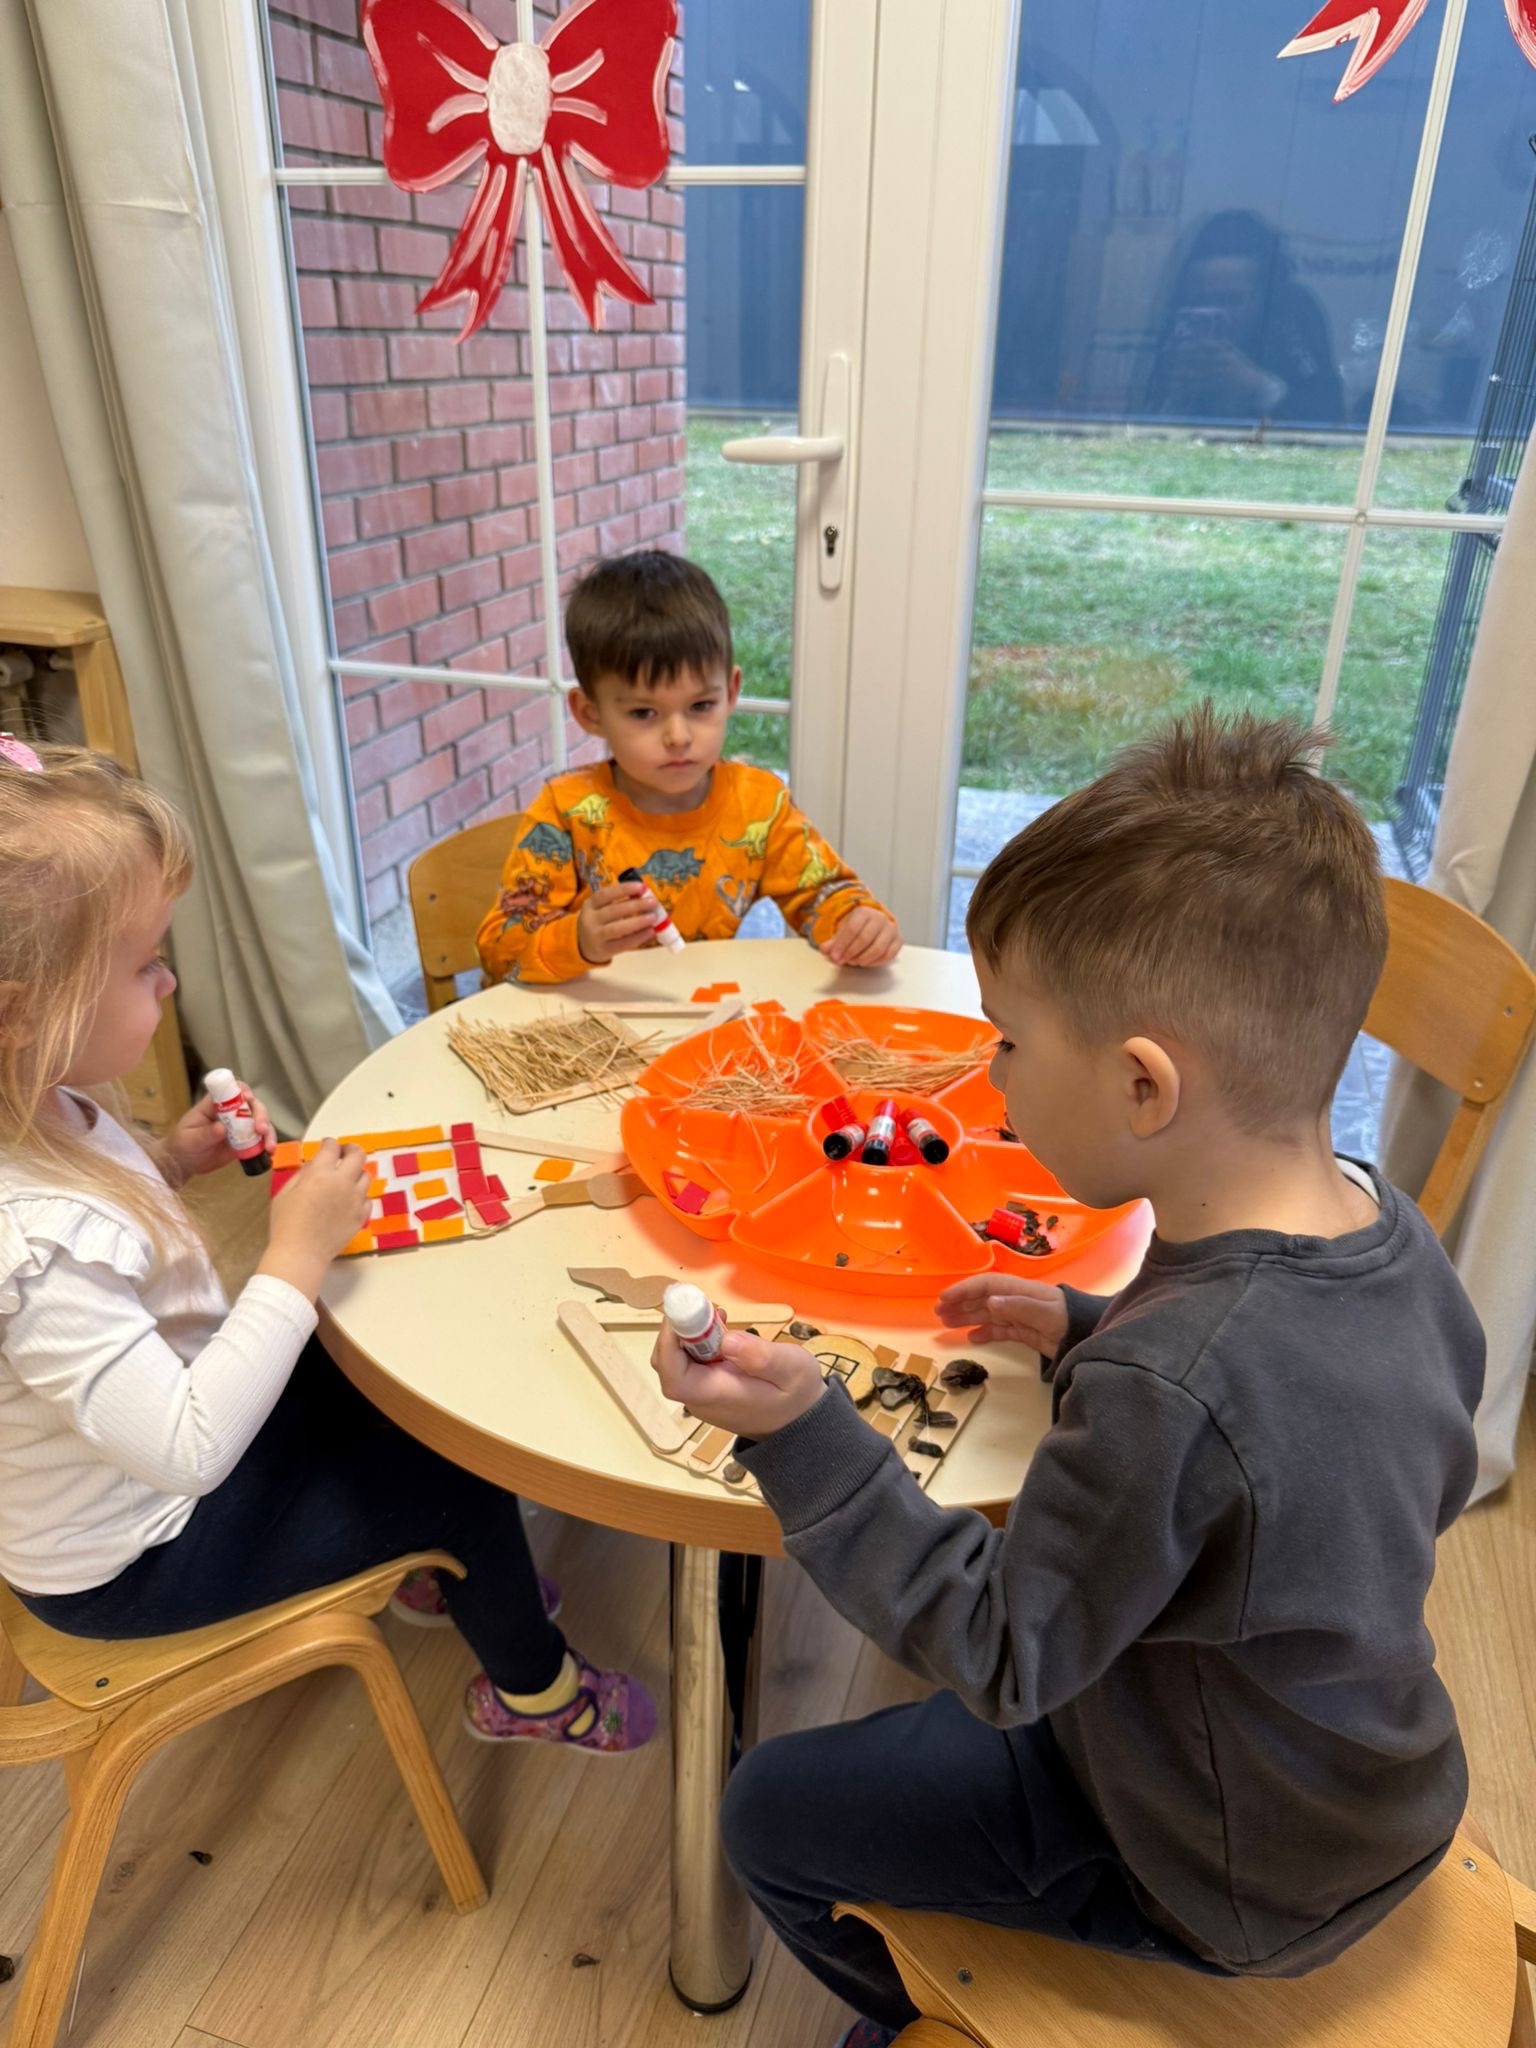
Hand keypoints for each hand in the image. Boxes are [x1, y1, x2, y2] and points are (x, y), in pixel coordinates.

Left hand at [162, 1092, 274, 1182]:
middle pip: (252, 1105)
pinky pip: (259, 1140)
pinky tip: (270, 1153)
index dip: (243, 1090)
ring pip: (260, 1122)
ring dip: (268, 1132)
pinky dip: (267, 1144)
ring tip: (268, 1147)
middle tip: (261, 1130)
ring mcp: (239, 1127)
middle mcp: (230, 1113)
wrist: (183, 1163)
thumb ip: (205, 1134)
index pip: (232, 1090)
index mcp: (215, 1105)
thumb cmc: (182, 1145)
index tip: (249, 1099)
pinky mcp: (244, 1141)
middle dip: (261, 1115)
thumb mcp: (190, 1139)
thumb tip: (222, 1128)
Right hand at [259, 1140, 369, 1298]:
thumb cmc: (286, 1224)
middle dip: (351, 1150)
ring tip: (346, 1179)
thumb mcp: (285, 1193)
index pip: (331, 1147)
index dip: (329, 1143)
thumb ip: (302, 1175)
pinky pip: (367, 1199)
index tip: (327, 1146)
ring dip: (356, 1173)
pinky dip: (360, 1196)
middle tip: (344, 1153)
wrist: (301, 1254)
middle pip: (358, 1155)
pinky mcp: (361, 1216)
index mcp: (320, 1174)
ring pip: (366, 1176)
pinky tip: (350, 1200)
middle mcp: (342, 1183)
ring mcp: (355, 1200)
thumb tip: (314, 1165)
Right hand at [577, 882, 661, 965]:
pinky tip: (650, 931)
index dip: (623, 889)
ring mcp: (596, 936)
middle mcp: (590, 920)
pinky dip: (638, 937)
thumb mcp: (601, 909)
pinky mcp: (604, 950)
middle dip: (635, 905)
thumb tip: (645, 896)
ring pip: (617, 928)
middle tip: (653, 902)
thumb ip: (619, 902)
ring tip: (653, 917)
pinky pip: (623, 944)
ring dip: (637, 922)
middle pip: (613, 911)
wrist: (583, 946)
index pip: (605, 894)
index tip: (641, 886)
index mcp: (590, 905)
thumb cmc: (599, 922)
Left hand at [651, 1324, 825, 1438]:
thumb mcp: (792, 1370)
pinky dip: (697, 1342)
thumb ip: (761, 1356)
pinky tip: (720, 1329)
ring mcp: (701, 1395)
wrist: (800, 1422)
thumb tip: (727, 1340)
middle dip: (677, 1331)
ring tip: (716, 1316)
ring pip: (676, 1362)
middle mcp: (701, 1399)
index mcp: (717, 1396)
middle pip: (667, 1365)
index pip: (674, 1375)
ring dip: (688, 1335)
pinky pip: (690, 1364)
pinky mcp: (706, 1388)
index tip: (683, 1313)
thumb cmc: (797, 1395)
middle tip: (703, 1307)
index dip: (669, 1343)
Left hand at [822, 906, 902, 969]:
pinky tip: (866, 962)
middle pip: (864, 939)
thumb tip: (825, 949)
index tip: (834, 956)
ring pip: (878, 948)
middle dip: (851, 953)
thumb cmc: (857, 928)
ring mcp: (891, 929)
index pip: (852, 929)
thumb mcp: (842, 931)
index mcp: (864, 912)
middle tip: (842, 961)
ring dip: (863, 959)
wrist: (874, 924)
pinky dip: (875, 962)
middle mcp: (880, 918)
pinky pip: (888, 955)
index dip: (842, 944)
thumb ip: (833, 941)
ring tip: (854, 961)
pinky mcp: (898, 940)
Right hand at [934, 1273, 1068, 1353]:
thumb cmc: (1068, 1319)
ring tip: (946, 1324)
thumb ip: (1017, 1307)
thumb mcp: (1044, 1313)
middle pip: (981, 1299)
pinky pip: (998, 1330)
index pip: (985, 1286)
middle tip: (938, 1313)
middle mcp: (1015, 1301)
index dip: (964, 1290)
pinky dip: (984, 1333)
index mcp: (1018, 1291)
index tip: (944, 1298)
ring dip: (966, 1317)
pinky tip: (971, 1338)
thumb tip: (990, 1302)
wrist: (1089, 1335)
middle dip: (960, 1304)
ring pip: (986, 1315)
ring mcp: (1019, 1316)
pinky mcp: (1024, 1332)